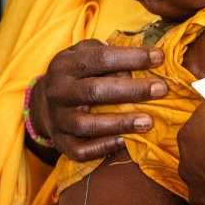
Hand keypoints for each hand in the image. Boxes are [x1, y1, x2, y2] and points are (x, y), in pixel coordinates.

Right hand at [39, 40, 167, 160]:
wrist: (43, 103)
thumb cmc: (78, 74)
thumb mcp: (85, 54)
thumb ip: (110, 54)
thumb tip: (146, 58)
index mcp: (65, 65)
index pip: (101, 58)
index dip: (132, 57)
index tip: (159, 58)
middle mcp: (58, 91)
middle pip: (95, 91)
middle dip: (132, 90)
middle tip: (161, 90)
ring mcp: (57, 119)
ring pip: (87, 124)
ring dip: (120, 123)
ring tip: (148, 122)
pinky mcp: (61, 142)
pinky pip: (81, 150)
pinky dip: (103, 147)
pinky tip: (125, 141)